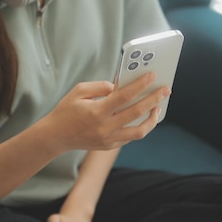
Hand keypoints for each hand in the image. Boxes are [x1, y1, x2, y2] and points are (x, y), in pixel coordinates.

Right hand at [45, 73, 169, 151]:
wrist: (56, 137)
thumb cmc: (67, 110)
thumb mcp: (79, 91)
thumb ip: (101, 86)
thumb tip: (120, 86)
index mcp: (97, 111)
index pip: (124, 96)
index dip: (140, 85)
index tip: (152, 75)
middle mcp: (105, 127)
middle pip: (137, 113)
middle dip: (154, 99)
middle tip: (166, 90)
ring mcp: (108, 139)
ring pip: (139, 132)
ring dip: (152, 119)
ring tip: (158, 108)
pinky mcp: (109, 146)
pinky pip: (130, 137)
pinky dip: (139, 126)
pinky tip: (144, 117)